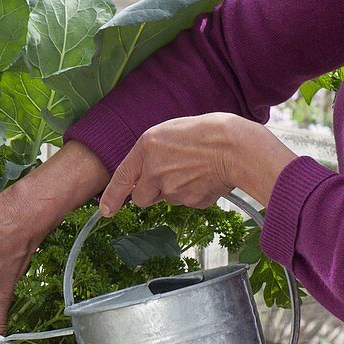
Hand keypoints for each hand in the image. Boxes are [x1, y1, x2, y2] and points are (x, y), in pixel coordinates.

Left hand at [99, 113, 296, 214]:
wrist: (237, 147)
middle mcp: (154, 172)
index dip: (111, 197)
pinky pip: (189, 201)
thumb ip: (151, 153)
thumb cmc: (207, 132)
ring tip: (196, 169)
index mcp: (146, 149)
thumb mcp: (169, 132)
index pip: (121, 179)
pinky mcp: (190, 201)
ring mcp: (172, 189)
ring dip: (177, 189)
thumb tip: (144, 175)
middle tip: (171, 176)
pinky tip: (207, 177)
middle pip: (141, 198)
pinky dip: (196, 193)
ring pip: (167, 198)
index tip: (106, 210)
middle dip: (151, 193)